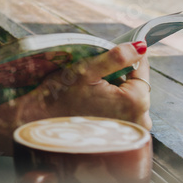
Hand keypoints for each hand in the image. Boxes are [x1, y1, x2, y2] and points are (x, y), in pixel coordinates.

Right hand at [25, 41, 151, 128]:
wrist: (41, 125)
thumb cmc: (60, 97)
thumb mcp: (86, 70)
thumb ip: (116, 57)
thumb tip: (141, 46)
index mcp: (135, 101)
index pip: (141, 69)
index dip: (128, 57)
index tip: (115, 50)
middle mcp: (140, 120)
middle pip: (137, 85)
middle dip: (121, 76)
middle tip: (96, 74)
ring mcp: (133, 131)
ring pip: (131, 99)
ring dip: (117, 91)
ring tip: (92, 90)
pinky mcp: (124, 137)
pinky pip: (126, 113)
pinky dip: (114, 105)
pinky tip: (94, 103)